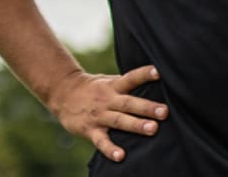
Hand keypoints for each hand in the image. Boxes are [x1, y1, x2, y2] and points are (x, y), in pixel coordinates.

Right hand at [46, 65, 167, 162]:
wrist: (63, 94)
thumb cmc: (95, 88)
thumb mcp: (110, 81)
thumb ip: (129, 84)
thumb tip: (157, 81)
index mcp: (114, 86)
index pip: (131, 78)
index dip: (144, 74)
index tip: (159, 71)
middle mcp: (108, 100)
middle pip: (129, 103)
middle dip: (147, 107)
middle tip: (164, 111)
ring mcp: (99, 116)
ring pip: (119, 121)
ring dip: (136, 125)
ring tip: (153, 129)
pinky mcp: (89, 130)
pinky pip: (101, 141)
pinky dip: (110, 149)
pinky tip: (121, 156)